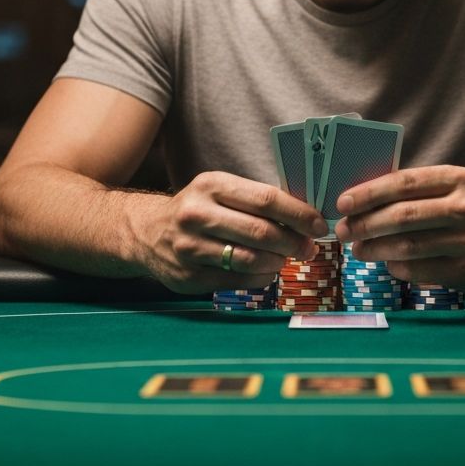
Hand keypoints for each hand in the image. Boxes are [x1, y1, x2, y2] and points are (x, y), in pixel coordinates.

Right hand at [131, 171, 327, 293]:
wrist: (146, 232)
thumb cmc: (198, 208)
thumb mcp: (220, 190)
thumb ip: (256, 200)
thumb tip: (304, 217)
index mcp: (211, 185)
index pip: (265, 199)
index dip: (298, 214)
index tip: (318, 224)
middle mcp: (197, 214)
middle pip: (261, 232)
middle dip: (293, 242)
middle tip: (309, 248)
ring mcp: (190, 248)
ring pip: (250, 259)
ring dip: (278, 261)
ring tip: (287, 258)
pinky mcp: (188, 276)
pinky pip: (238, 280)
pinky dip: (261, 276)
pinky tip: (267, 270)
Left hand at [333, 165, 464, 297]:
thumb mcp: (454, 192)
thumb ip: (416, 192)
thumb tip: (362, 200)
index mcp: (457, 178)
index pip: (403, 182)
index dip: (369, 193)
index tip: (343, 202)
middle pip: (403, 214)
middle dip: (365, 223)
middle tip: (343, 230)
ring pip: (409, 245)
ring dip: (376, 248)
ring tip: (358, 249)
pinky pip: (421, 269)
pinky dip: (397, 267)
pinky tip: (387, 264)